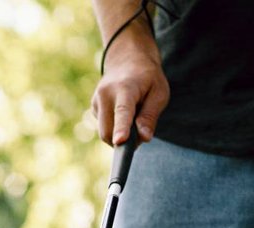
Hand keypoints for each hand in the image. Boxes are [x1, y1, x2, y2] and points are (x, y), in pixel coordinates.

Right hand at [91, 29, 169, 145]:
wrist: (127, 59)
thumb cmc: (148, 78)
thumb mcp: (159, 93)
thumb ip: (150, 115)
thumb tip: (144, 137)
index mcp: (124, 89)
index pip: (122, 112)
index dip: (122, 129)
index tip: (120, 142)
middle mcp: (105, 94)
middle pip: (108, 131)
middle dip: (125, 142)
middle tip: (142, 133)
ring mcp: (97, 100)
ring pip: (105, 132)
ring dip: (121, 136)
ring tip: (135, 118)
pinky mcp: (94, 107)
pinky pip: (104, 128)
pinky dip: (116, 129)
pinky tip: (125, 115)